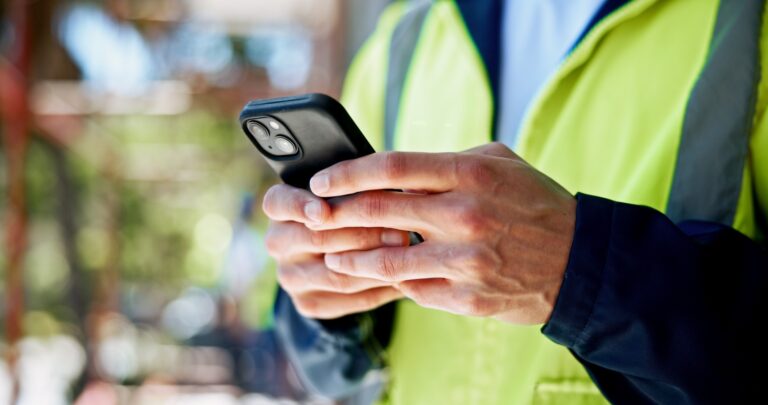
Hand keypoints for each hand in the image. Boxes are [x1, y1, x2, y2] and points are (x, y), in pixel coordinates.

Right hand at [262, 184, 408, 318]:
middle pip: (318, 239)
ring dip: (376, 264)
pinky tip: (404, 277)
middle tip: (400, 231)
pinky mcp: (307, 303)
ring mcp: (290, 276)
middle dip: (363, 235)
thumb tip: (384, 189)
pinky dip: (380, 288)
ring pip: (337, 274)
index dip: (300, 206)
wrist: (332, 252)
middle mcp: (277, 243)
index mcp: (279, 207)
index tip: (323, 210)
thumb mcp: (342, 190)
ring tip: (407, 255)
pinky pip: (349, 299)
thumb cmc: (344, 207)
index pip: (278, 203)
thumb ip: (351, 188)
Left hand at [304, 143, 575, 324]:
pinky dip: (390, 281)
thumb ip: (446, 163)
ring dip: (349, 258)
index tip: (322, 180)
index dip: (348, 173)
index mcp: (471, 174)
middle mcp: (465, 215)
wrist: (578, 262)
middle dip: (335, 214)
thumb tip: (393, 171)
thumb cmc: (533, 205)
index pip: (392, 167)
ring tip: (332, 255)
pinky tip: (378, 275)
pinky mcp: (466, 297)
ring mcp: (465, 261)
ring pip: (385, 261)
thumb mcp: (499, 163)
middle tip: (314, 216)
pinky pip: (412, 289)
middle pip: (378, 212)